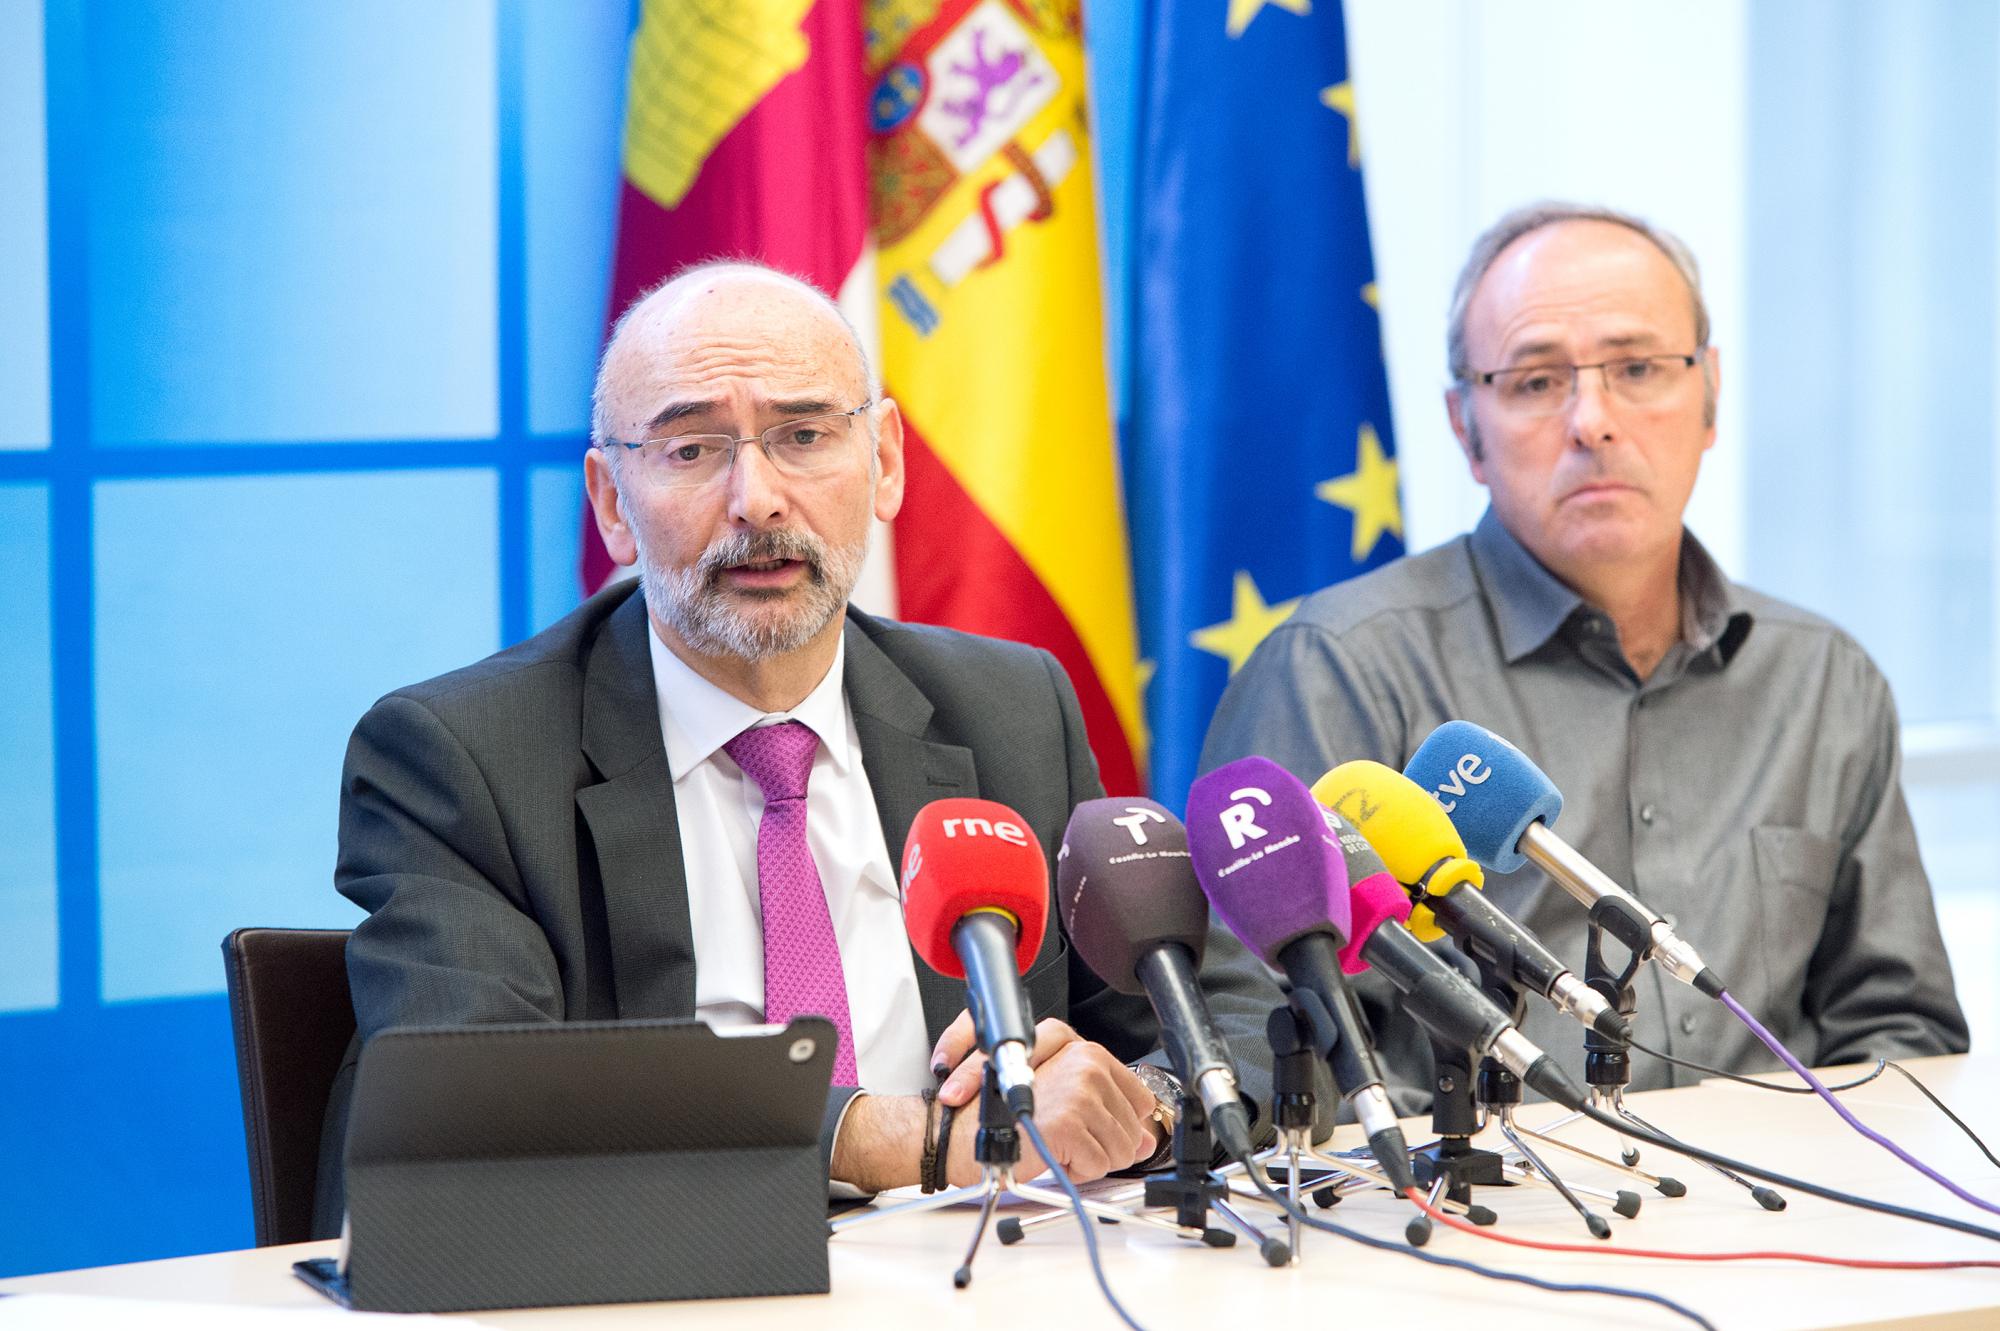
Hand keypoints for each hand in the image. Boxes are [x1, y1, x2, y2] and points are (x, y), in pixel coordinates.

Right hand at [932, 1013, 1157, 1183]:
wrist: (956, 1132)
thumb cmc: (997, 1114)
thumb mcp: (1060, 1098)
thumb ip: (1108, 1112)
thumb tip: (1147, 1138)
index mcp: (1082, 1049)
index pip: (1139, 1098)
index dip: (1120, 1125)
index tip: (1092, 1130)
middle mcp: (1084, 1061)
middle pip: (1133, 1128)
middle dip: (1102, 1146)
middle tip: (1062, 1138)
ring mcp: (1079, 1089)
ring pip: (1122, 1149)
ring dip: (1088, 1159)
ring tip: (1053, 1143)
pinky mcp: (1069, 1120)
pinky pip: (1099, 1165)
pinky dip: (1075, 1172)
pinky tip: (1049, 1154)